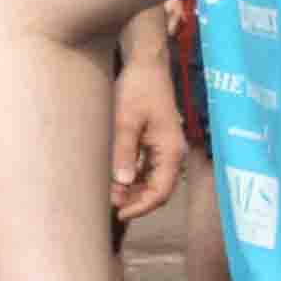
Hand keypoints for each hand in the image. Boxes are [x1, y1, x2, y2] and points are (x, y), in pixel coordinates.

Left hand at [109, 49, 188, 225]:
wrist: (146, 66)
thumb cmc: (138, 89)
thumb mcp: (126, 120)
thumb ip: (124, 151)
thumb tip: (121, 182)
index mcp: (171, 151)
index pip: (161, 192)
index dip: (141, 207)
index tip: (119, 214)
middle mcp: (172, 154)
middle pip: (158, 190)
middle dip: (135, 201)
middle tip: (109, 206)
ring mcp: (164, 149)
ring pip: (151, 181)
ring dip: (132, 191)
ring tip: (108, 194)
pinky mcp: (155, 143)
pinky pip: (146, 169)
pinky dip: (132, 177)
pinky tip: (114, 179)